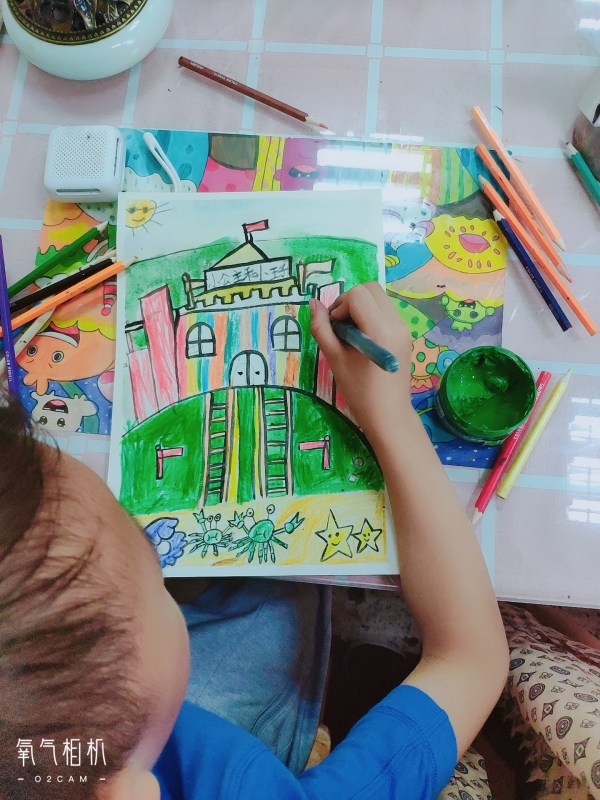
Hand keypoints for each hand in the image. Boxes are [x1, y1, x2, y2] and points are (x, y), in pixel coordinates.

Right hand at [309, 282, 414, 446]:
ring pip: (378, 297)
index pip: (358, 295)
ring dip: (359, 307)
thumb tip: (313, 303)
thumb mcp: (335, 359)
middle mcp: (396, 322)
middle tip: (340, 326)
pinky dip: (369, 315)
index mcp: (380, 330)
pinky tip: (362, 339)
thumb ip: (322, 329)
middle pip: (370, 289)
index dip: (340, 306)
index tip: (335, 328)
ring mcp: (403, 326)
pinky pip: (384, 310)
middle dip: (350, 301)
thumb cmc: (359, 391)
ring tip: (350, 334)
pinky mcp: (404, 332)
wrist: (388, 414)